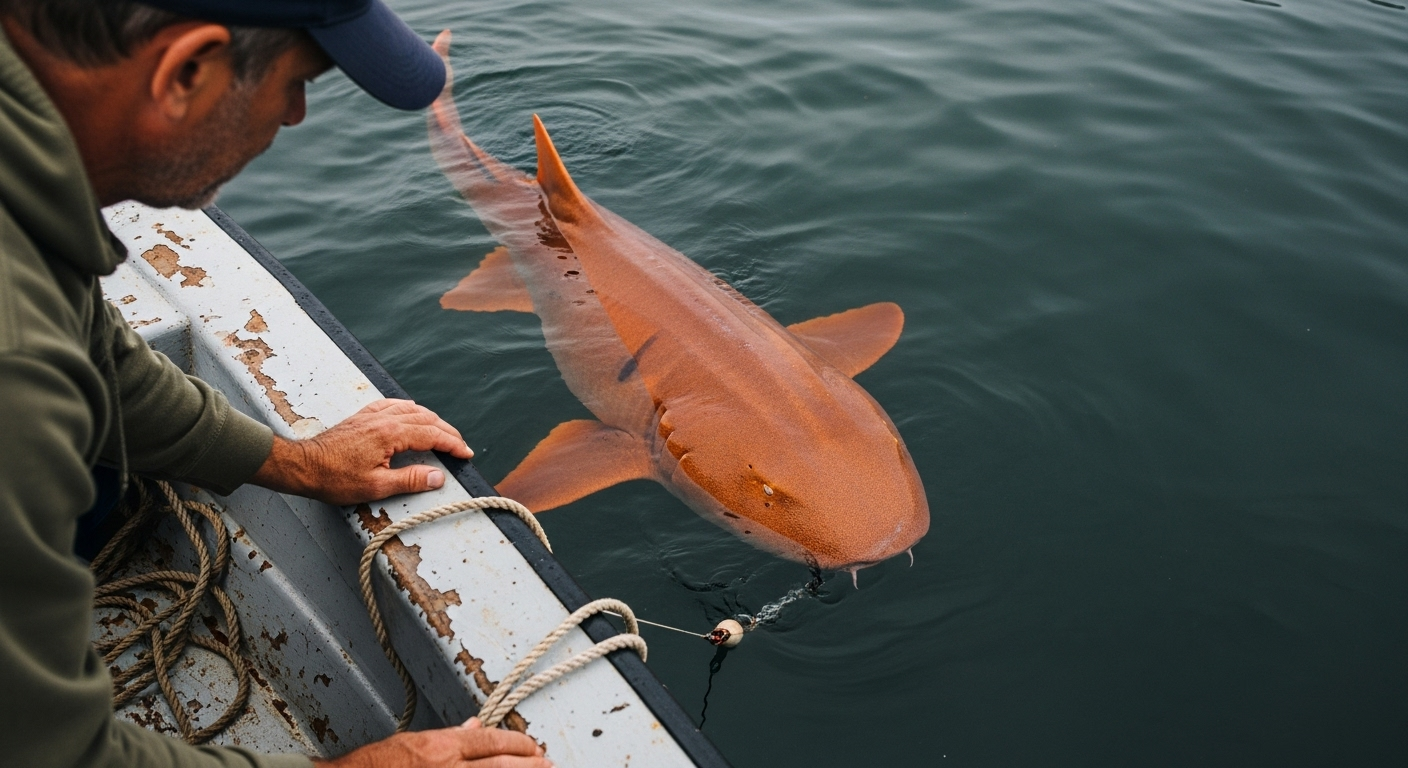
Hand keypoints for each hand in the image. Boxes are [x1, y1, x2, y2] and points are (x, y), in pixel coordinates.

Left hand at [251, 399, 473, 504]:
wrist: (304, 466)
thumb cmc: (334, 478)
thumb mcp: (376, 486)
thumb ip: (410, 480)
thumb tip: (438, 477)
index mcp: (391, 433)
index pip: (432, 434)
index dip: (453, 444)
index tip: (465, 453)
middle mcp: (384, 418)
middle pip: (427, 419)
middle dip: (447, 432)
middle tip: (460, 446)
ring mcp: (373, 415)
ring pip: (412, 409)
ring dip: (432, 420)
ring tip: (443, 432)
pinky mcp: (363, 416)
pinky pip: (393, 404)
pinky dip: (410, 409)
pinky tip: (412, 412)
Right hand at [314, 718, 550, 767]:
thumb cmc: (374, 766)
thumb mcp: (412, 742)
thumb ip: (449, 736)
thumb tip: (475, 727)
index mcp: (440, 747)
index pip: (490, 741)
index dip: (517, 744)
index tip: (533, 747)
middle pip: (499, 765)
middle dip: (529, 764)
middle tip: (548, 763)